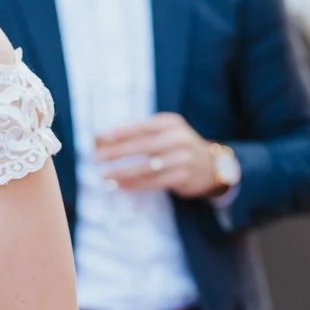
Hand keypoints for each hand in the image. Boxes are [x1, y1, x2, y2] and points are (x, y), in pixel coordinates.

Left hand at [93, 113, 227, 198]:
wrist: (212, 165)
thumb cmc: (179, 147)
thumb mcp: (167, 132)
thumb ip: (143, 134)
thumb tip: (107, 139)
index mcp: (171, 123)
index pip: (143, 126)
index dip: (122, 131)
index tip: (102, 137)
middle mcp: (179, 138)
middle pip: (143, 146)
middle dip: (118, 152)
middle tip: (98, 158)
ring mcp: (183, 158)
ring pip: (147, 167)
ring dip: (123, 172)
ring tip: (105, 176)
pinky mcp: (183, 176)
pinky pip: (154, 182)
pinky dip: (135, 184)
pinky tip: (121, 186)